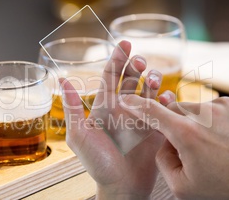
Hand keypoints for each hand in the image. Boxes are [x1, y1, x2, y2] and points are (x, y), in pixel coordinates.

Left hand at [59, 41, 173, 198]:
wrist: (121, 186)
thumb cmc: (97, 163)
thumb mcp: (79, 134)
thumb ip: (73, 108)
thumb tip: (62, 80)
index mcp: (105, 107)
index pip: (111, 76)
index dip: (117, 58)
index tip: (124, 43)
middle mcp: (123, 108)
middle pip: (132, 79)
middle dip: (136, 66)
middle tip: (140, 61)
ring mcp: (141, 117)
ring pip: (149, 90)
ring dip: (153, 80)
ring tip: (153, 79)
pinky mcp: (156, 128)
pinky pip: (164, 109)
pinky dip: (167, 100)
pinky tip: (166, 97)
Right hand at [122, 91, 228, 198]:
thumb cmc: (226, 188)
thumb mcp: (182, 186)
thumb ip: (162, 159)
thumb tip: (163, 140)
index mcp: (186, 133)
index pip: (152, 111)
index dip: (135, 103)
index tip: (125, 98)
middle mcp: (205, 113)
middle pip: (176, 110)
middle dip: (177, 126)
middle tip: (192, 148)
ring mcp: (225, 105)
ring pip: (198, 109)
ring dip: (200, 123)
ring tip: (216, 145)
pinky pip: (218, 107)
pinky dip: (218, 119)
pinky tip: (228, 137)